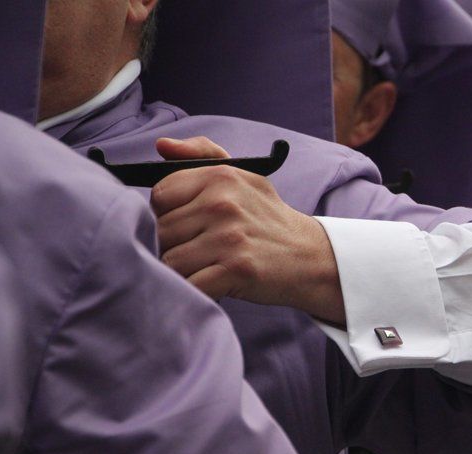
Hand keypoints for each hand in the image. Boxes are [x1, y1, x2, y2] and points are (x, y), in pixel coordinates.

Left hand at [150, 137, 345, 323]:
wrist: (311, 256)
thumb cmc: (269, 219)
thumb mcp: (244, 176)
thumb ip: (202, 154)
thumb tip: (162, 145)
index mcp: (221, 177)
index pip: (160, 196)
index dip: (168, 213)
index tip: (190, 223)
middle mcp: (223, 204)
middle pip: (161, 230)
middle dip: (174, 245)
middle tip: (200, 249)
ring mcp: (229, 238)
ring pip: (170, 261)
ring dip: (183, 271)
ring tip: (206, 266)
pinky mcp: (236, 270)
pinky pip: (190, 285)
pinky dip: (195, 290)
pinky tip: (212, 284)